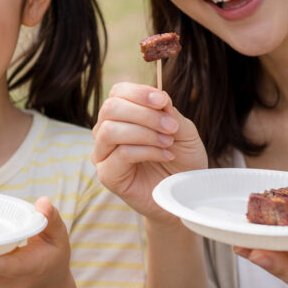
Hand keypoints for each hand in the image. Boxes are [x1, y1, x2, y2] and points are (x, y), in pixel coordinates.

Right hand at [91, 82, 206, 220]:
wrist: (184, 194)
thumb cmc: (182, 161)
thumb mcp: (183, 131)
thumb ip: (169, 113)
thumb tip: (159, 97)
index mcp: (121, 116)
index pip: (118, 92)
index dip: (139, 92)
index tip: (163, 101)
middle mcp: (106, 132)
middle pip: (111, 108)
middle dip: (144, 113)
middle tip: (170, 127)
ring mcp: (103, 154)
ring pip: (110, 130)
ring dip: (145, 132)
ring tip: (168, 142)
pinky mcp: (107, 175)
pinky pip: (121, 153)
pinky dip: (147, 151)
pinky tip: (165, 156)